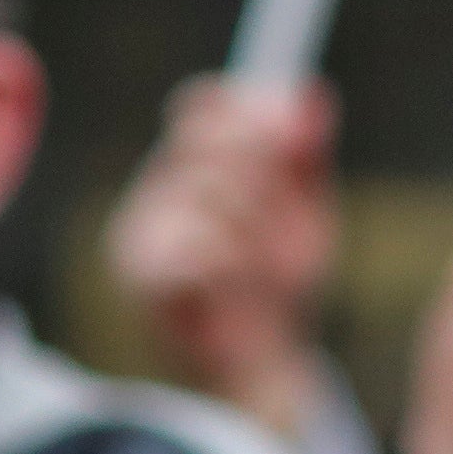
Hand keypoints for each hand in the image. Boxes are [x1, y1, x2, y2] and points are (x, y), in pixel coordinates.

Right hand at [104, 75, 339, 439]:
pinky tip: (237, 290)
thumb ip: (306, 151)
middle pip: (208, 141)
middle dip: (263, 171)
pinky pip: (197, 250)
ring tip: (266, 266)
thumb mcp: (304, 207)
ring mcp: (142, 227)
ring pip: (211, 195)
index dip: (248, 111)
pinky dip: (231, 268)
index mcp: (193, 162)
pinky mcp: (141, 274)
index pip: (203, 104)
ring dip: (255, 231)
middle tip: (290, 209)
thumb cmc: (276, 276)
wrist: (260, 360)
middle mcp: (158, 186)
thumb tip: (311, 93)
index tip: (292, 135)